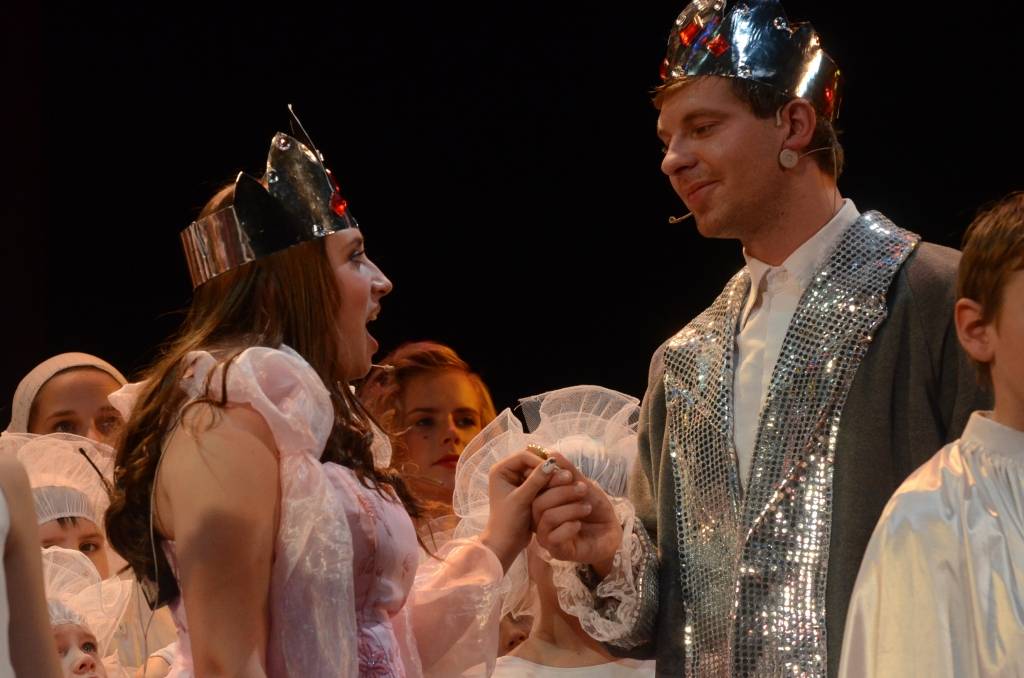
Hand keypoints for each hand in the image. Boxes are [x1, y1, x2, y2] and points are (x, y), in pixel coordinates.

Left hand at [479, 450, 563, 571]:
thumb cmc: (508, 522)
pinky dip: (549, 484)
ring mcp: (517, 480)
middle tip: (564, 476)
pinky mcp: (526, 489)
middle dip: (547, 468)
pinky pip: (540, 481)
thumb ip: (536, 481)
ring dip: (550, 476)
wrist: (506, 542)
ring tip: (565, 482)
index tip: (555, 470)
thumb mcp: (522, 500)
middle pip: (532, 461)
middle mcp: (507, 472)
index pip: (524, 456)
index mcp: (500, 470)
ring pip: (538, 471)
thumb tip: (551, 463)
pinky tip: (561, 489)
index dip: (540, 461)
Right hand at [532, 453, 621, 575]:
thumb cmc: (595, 508)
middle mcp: (540, 519)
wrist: (611, 531)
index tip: (570, 474)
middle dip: (562, 492)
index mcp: (544, 501)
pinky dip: (568, 527)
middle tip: (583, 489)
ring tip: (587, 507)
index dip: (549, 478)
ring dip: (570, 509)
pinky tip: (580, 524)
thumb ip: (569, 472)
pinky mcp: (557, 550)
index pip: (536, 488)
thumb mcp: (584, 485)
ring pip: (546, 518)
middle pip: (538, 502)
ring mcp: (547, 536)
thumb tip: (552, 452)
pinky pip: (553, 537)